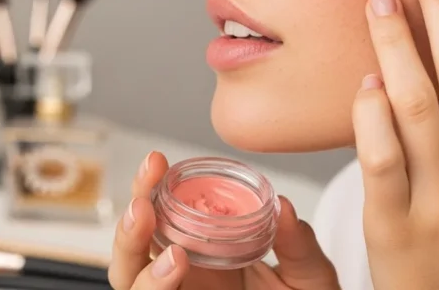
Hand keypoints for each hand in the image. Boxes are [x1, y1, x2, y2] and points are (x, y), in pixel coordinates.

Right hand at [107, 151, 339, 289]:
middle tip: (144, 204)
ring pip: (129, 283)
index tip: (158, 161)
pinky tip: (176, 268)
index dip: (150, 188)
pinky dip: (153, 287)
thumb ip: (298, 245)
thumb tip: (282, 205)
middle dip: (128, 225)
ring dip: (136, 261)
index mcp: (204, 254)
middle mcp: (183, 279)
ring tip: (175, 253)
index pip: (160, 216)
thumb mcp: (310, 275)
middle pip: (132, 252)